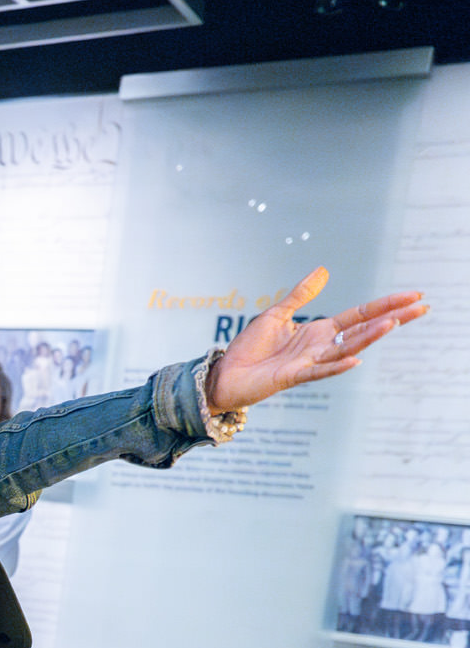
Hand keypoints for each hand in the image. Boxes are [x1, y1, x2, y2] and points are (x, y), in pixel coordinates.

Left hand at [209, 268, 426, 411]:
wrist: (226, 374)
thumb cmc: (249, 348)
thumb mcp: (276, 314)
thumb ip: (301, 295)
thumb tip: (324, 270)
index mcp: (319, 331)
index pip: (359, 315)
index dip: (385, 305)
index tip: (412, 296)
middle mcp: (320, 347)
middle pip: (362, 331)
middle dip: (391, 319)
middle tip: (421, 308)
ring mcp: (310, 363)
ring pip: (346, 349)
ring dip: (369, 338)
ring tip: (393, 323)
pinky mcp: (293, 377)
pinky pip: (319, 371)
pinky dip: (337, 366)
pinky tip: (355, 360)